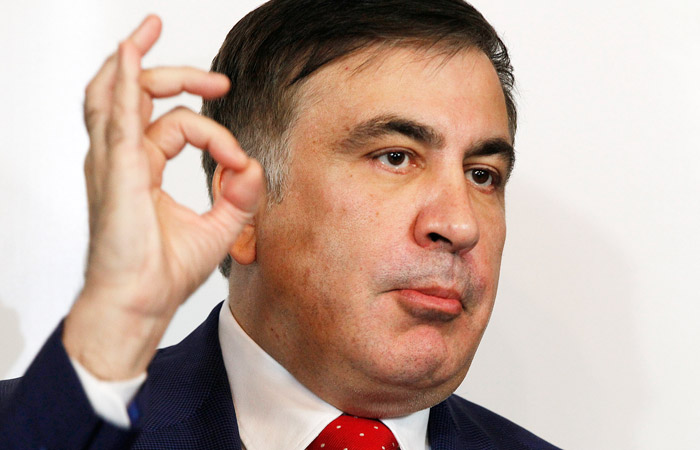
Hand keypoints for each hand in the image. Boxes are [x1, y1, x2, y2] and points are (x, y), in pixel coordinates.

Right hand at [63, 16, 262, 379]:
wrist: (141, 305)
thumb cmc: (163, 274)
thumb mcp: (218, 228)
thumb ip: (239, 195)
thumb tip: (251, 165)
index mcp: (140, 169)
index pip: (174, 125)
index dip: (214, 135)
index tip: (238, 163)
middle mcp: (122, 159)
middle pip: (140, 96)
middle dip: (178, 77)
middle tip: (219, 82)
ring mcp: (113, 162)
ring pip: (120, 93)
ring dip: (141, 61)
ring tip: (152, 28)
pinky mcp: (116, 171)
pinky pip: (116, 114)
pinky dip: (121, 79)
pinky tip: (130, 51)